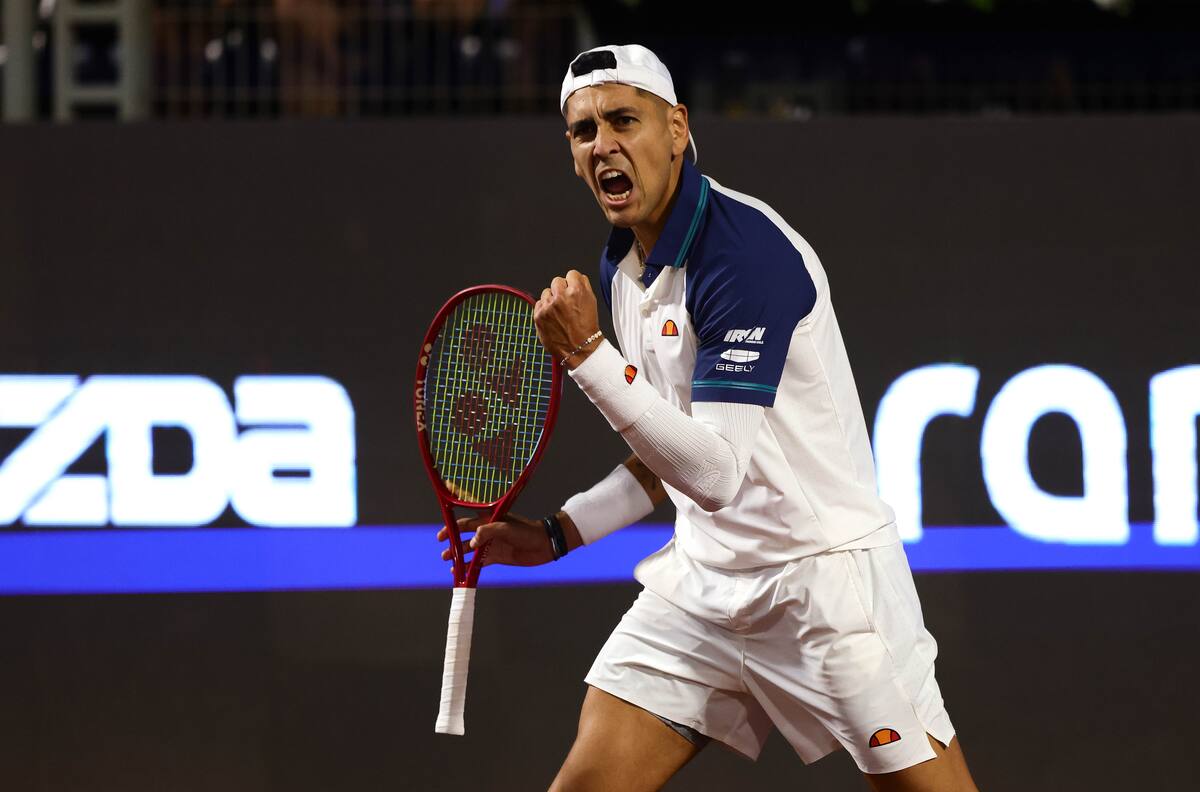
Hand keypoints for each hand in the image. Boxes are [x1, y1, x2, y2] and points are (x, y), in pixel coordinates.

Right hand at [437, 512, 553, 566]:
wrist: (544, 545)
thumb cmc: (526, 531)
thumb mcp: (506, 527)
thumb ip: (487, 531)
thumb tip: (471, 540)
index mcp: (489, 519)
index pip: (467, 518)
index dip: (453, 523)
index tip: (442, 529)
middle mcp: (487, 531)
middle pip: (464, 534)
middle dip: (452, 540)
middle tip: (441, 546)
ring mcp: (491, 544)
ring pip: (469, 549)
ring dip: (458, 554)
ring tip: (447, 559)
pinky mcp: (496, 556)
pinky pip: (478, 562)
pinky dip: (469, 567)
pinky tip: (459, 572)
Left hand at [534, 270, 601, 368]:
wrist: (579, 349)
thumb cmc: (587, 328)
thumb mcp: (592, 302)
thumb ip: (583, 286)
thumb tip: (576, 278)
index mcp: (576, 291)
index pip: (571, 274)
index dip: (573, 282)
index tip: (572, 289)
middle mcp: (561, 296)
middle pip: (557, 281)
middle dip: (561, 290)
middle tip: (566, 303)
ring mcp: (548, 306)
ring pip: (546, 292)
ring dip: (552, 299)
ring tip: (559, 313)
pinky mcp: (538, 315)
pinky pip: (539, 304)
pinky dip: (544, 309)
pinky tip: (553, 318)